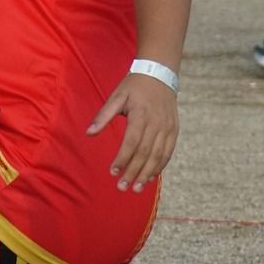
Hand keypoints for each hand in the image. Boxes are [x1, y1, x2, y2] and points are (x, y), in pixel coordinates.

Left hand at [88, 74, 177, 193]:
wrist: (160, 75)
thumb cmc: (134, 86)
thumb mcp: (116, 96)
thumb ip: (103, 116)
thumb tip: (89, 133)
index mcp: (141, 115)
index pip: (132, 142)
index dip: (122, 158)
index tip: (112, 172)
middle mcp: (157, 123)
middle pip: (145, 153)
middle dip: (133, 172)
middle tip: (122, 187)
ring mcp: (167, 128)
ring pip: (158, 156)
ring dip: (147, 174)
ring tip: (136, 188)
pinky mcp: (174, 130)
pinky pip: (168, 152)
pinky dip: (159, 166)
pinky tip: (150, 177)